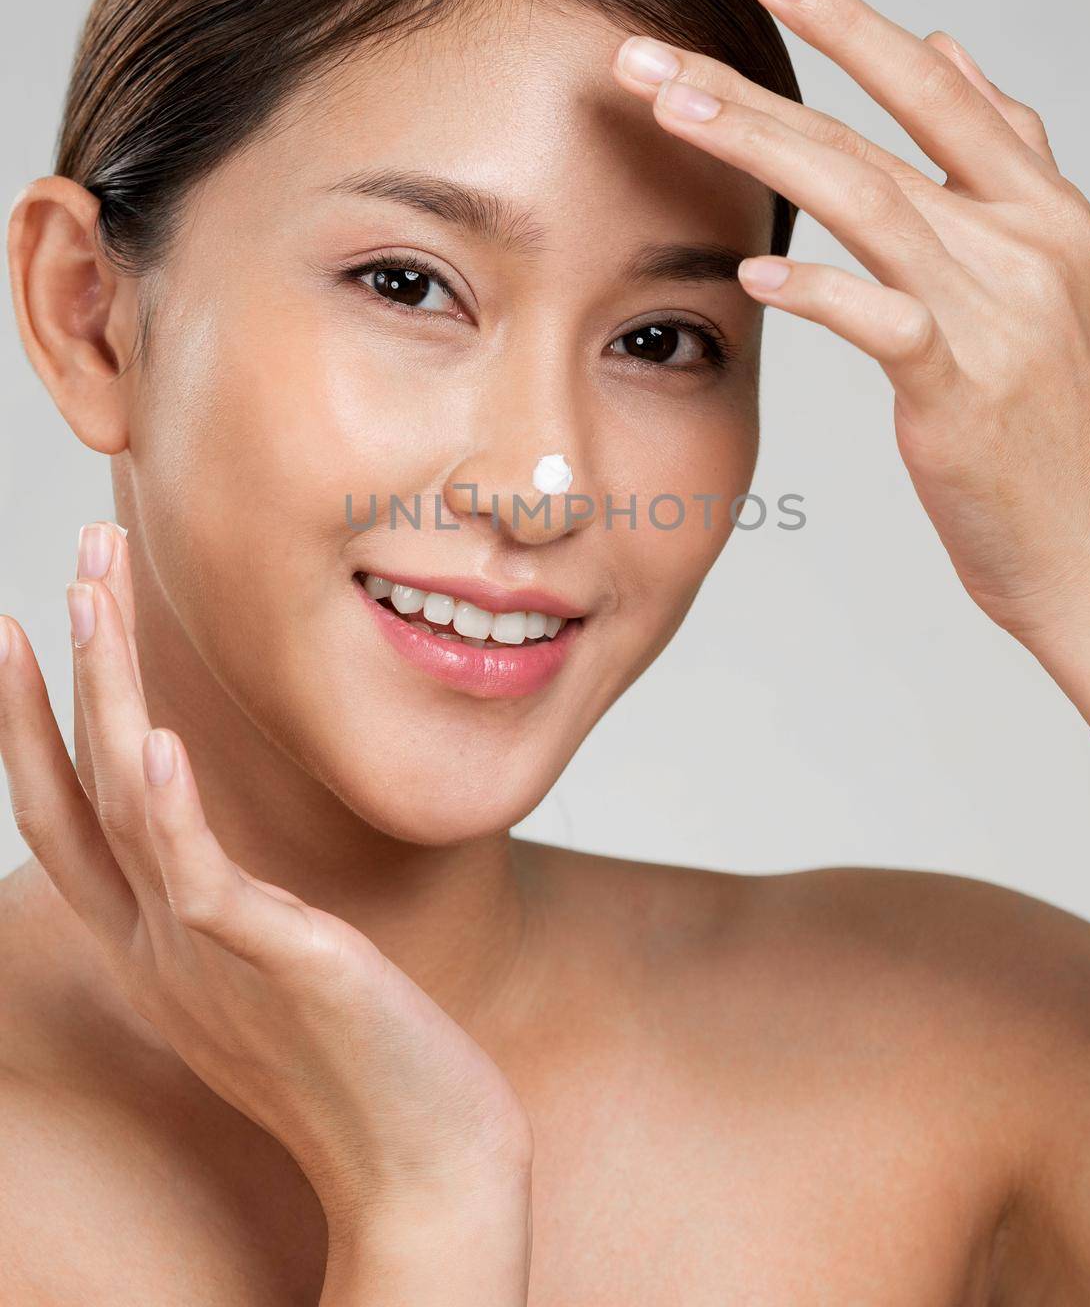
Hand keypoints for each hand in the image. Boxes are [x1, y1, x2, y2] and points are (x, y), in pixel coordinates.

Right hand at [0, 522, 534, 1250]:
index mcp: (152, 942)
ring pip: (127, 804)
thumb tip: (217, 830)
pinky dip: (171, 813)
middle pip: (80, 785)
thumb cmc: (357, 1056)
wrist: (422, 1162)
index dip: (30, 722)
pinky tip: (161, 744)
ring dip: (108, 692)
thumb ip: (226, 902)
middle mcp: (155, 947)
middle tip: (80, 554)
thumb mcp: (265, 966)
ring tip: (93, 593)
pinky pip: (202, 883)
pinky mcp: (273, 968)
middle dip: (68, 667)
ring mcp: (202, 959)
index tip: (26, 625)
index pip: (65, 814)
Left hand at [610, 0, 1089, 648]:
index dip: (853, 23)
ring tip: (669, 109)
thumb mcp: (1053, 269)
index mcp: (1044, 207)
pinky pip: (881, 321)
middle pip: (872, 135)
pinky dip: (815, 293)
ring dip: (757, 147)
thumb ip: (1003, 157)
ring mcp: (996, 312)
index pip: (938, 88)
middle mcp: (1024, 241)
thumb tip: (953, 50)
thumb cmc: (1062, 421)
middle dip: (754, 82)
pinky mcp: (963, 391)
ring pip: (864, 200)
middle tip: (653, 51)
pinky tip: (750, 272)